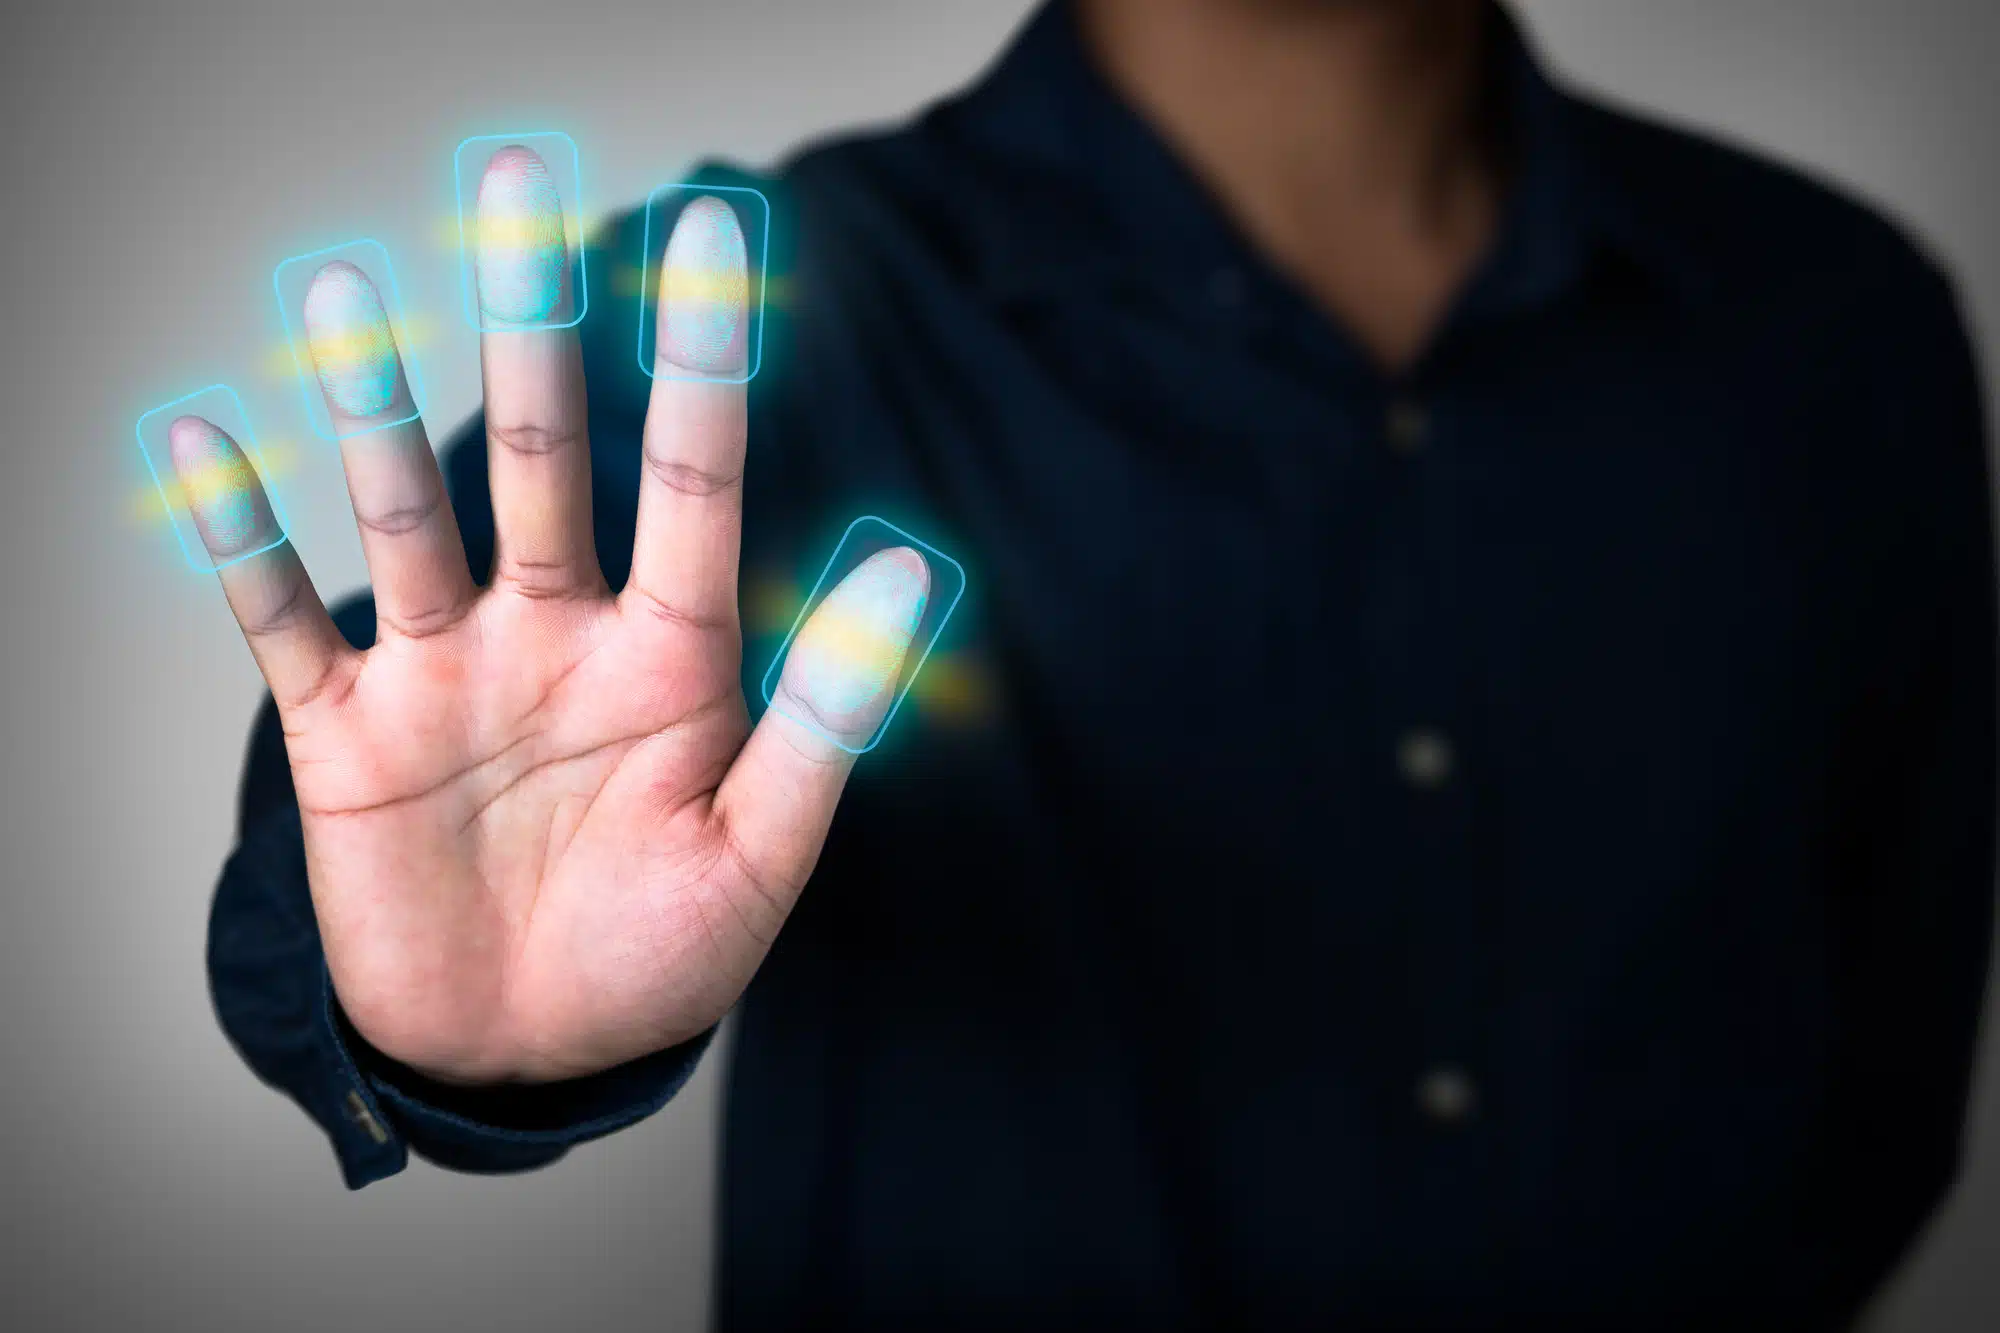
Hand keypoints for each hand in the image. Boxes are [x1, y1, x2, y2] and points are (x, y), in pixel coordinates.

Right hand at [171, 148, 926, 1083]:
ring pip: (406, 515)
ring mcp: (448, 675)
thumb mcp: (760, 849)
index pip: (690, 479)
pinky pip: (281, 623)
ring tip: (347, 294)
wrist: (530, 1054)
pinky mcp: (347, 736)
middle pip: (540, 455)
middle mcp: (555, 634)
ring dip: (373, 411)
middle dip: (531, 328)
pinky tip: (203, 445)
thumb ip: (827, 712)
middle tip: (512, 181)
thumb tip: (914, 562)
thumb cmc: (658, 952)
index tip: (713, 231)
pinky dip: (240, 543)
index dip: (701, 359)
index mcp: (672, 654)